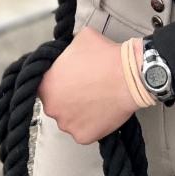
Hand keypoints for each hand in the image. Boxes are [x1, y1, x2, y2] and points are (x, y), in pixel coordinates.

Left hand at [37, 27, 141, 144]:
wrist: (129, 76)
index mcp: (46, 85)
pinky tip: (100, 109)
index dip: (59, 80)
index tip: (69, 78)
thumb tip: (68, 51)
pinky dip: (91, 123)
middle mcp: (52, 108)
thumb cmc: (105, 58)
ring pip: (69, 118)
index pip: (45, 85)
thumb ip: (67, 50)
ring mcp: (67, 124)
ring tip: (95, 98)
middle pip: (56, 103)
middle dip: (68, 96)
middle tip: (85, 87)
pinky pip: (83, 130)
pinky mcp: (83, 136)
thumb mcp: (79, 39)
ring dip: (78, 111)